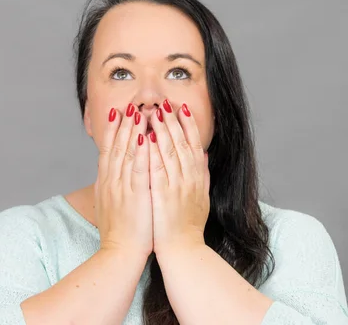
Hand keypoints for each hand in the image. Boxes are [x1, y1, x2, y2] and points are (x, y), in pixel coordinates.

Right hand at [94, 103, 152, 258]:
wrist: (118, 253)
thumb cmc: (117, 233)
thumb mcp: (109, 205)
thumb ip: (111, 187)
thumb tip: (109, 174)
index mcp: (105, 183)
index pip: (108, 150)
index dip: (112, 130)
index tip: (116, 113)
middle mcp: (110, 181)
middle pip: (115, 146)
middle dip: (122, 124)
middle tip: (128, 105)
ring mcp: (121, 187)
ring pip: (125, 153)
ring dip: (131, 130)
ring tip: (137, 111)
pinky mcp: (135, 195)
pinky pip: (138, 168)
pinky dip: (140, 150)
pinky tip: (145, 136)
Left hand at [148, 99, 209, 256]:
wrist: (183, 250)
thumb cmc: (189, 225)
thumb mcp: (201, 197)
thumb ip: (203, 175)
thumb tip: (205, 155)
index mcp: (198, 178)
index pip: (194, 144)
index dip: (188, 124)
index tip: (181, 108)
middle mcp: (190, 178)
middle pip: (182, 143)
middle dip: (173, 120)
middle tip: (165, 102)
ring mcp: (177, 186)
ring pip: (170, 151)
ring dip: (162, 129)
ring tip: (153, 111)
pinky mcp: (162, 195)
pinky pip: (157, 167)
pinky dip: (152, 151)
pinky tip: (146, 137)